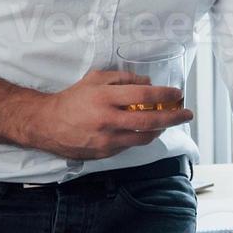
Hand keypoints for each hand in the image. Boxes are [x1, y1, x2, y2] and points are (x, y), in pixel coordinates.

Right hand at [27, 70, 192, 159]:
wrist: (46, 124)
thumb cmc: (73, 99)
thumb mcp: (97, 79)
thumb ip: (124, 78)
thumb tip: (149, 83)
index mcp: (106, 97)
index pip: (145, 96)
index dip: (165, 95)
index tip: (177, 94)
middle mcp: (107, 120)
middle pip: (150, 121)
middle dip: (174, 117)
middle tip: (187, 114)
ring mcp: (106, 140)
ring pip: (143, 138)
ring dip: (160, 130)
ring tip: (168, 122)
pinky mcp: (103, 154)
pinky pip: (129, 146)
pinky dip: (140, 137)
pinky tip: (144, 130)